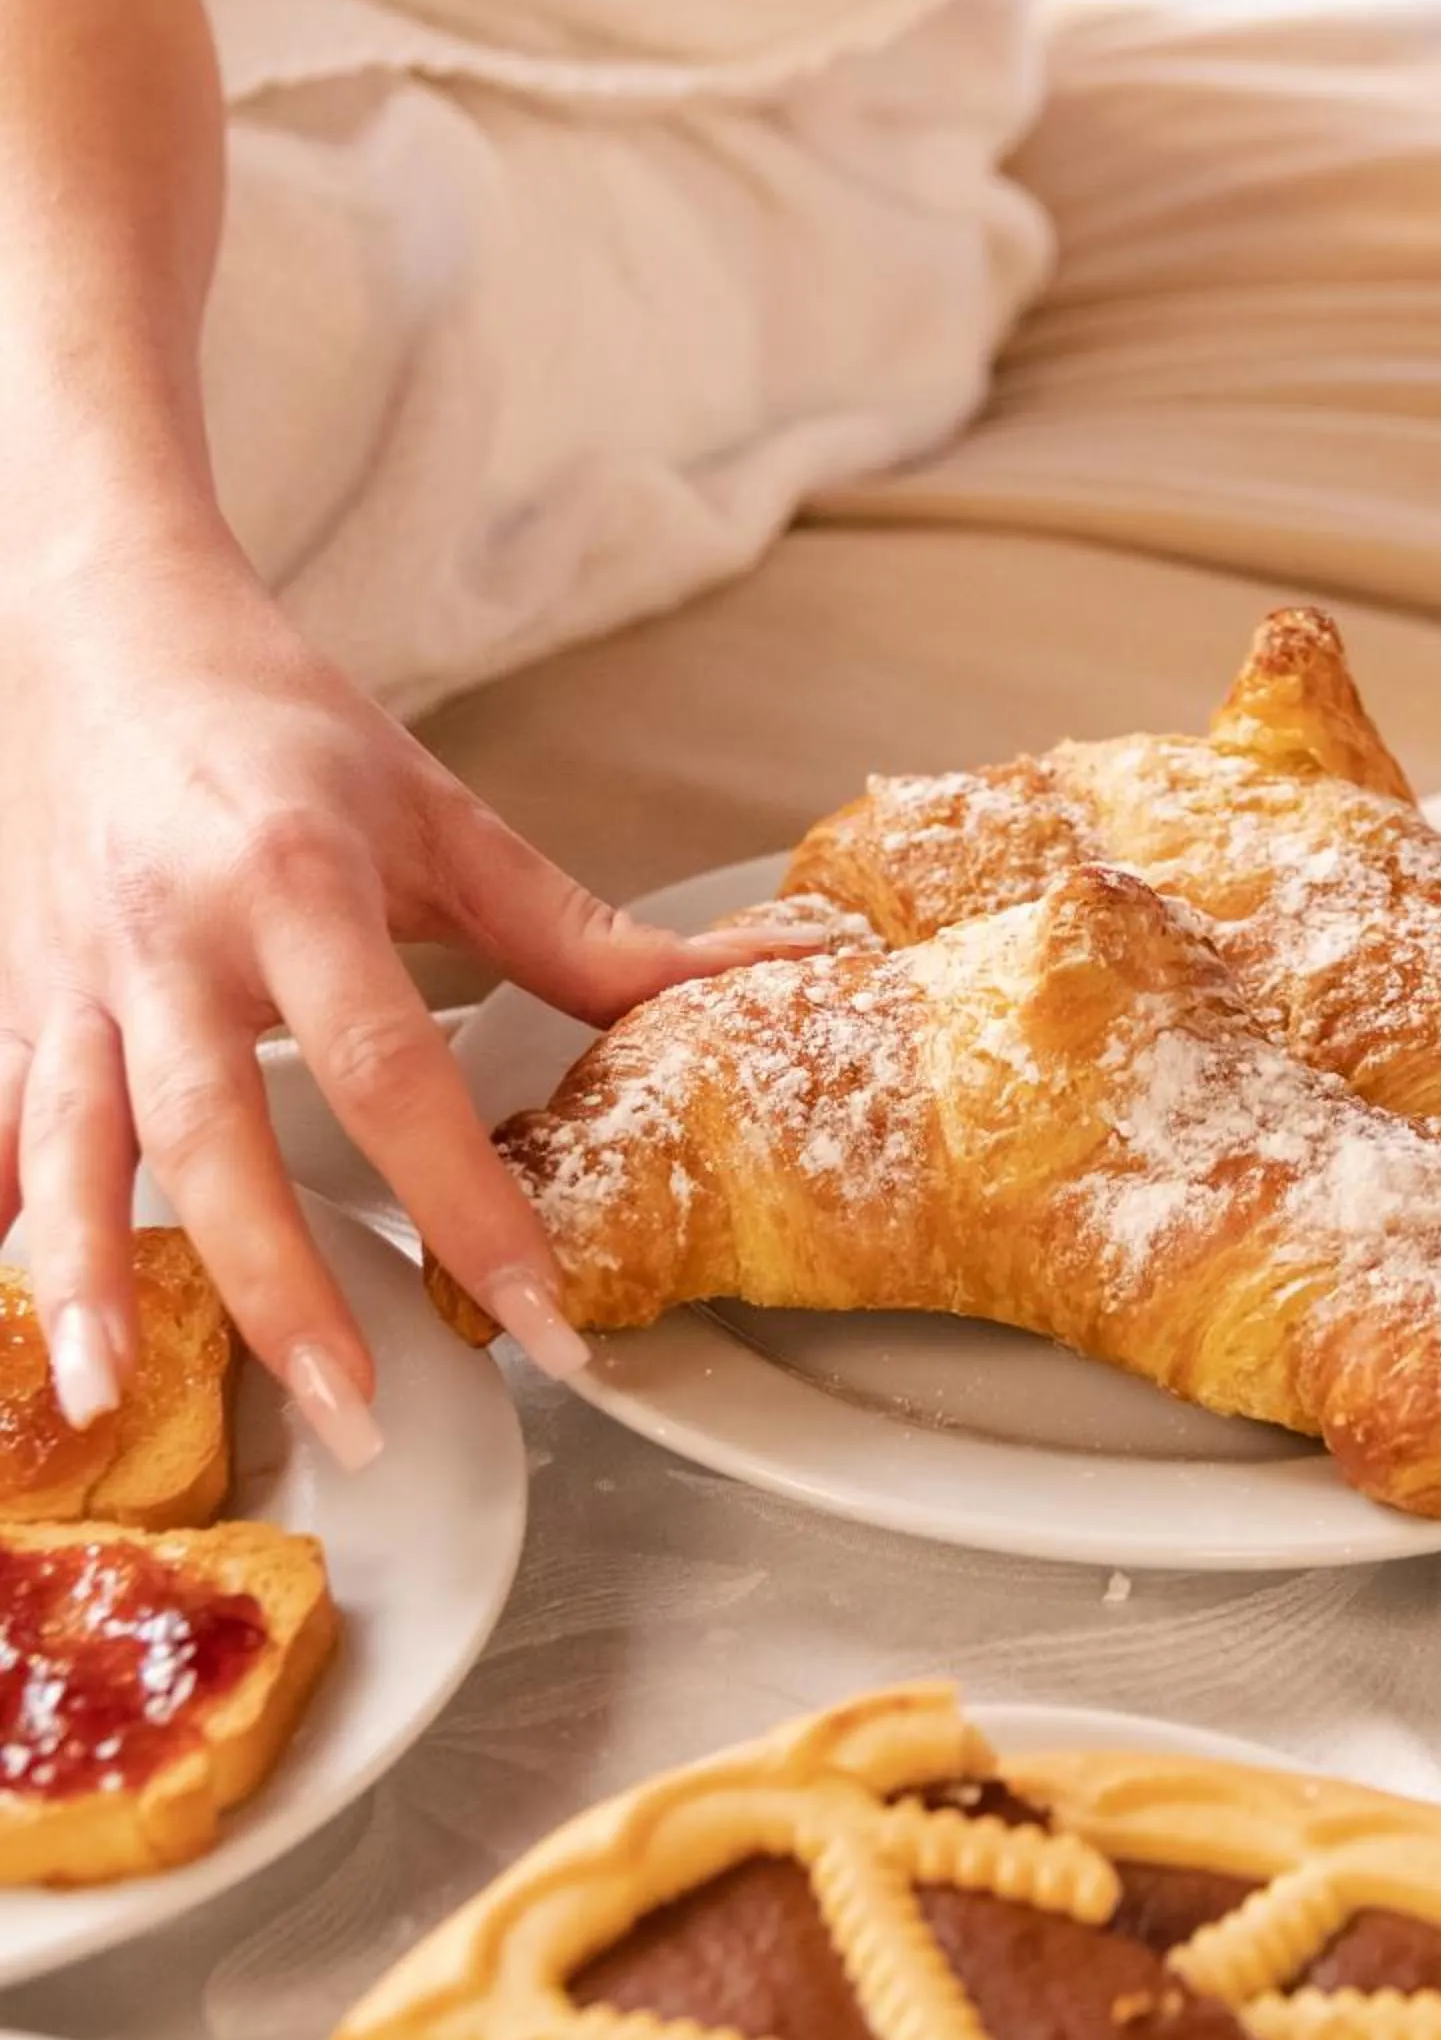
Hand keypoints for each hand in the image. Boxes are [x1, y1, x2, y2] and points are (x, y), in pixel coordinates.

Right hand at [0, 529, 789, 1464]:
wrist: (105, 628)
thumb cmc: (283, 725)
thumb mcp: (439, 815)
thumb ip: (580, 934)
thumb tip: (764, 974)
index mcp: (295, 882)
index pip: (390, 1067)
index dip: (466, 1201)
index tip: (537, 1317)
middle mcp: (173, 935)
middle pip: (220, 1129)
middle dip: (280, 1285)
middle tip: (356, 1411)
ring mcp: (74, 973)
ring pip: (73, 1142)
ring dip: (88, 1277)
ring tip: (102, 1398)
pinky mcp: (15, 993)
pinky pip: (0, 1121)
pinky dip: (3, 1219)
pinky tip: (22, 1325)